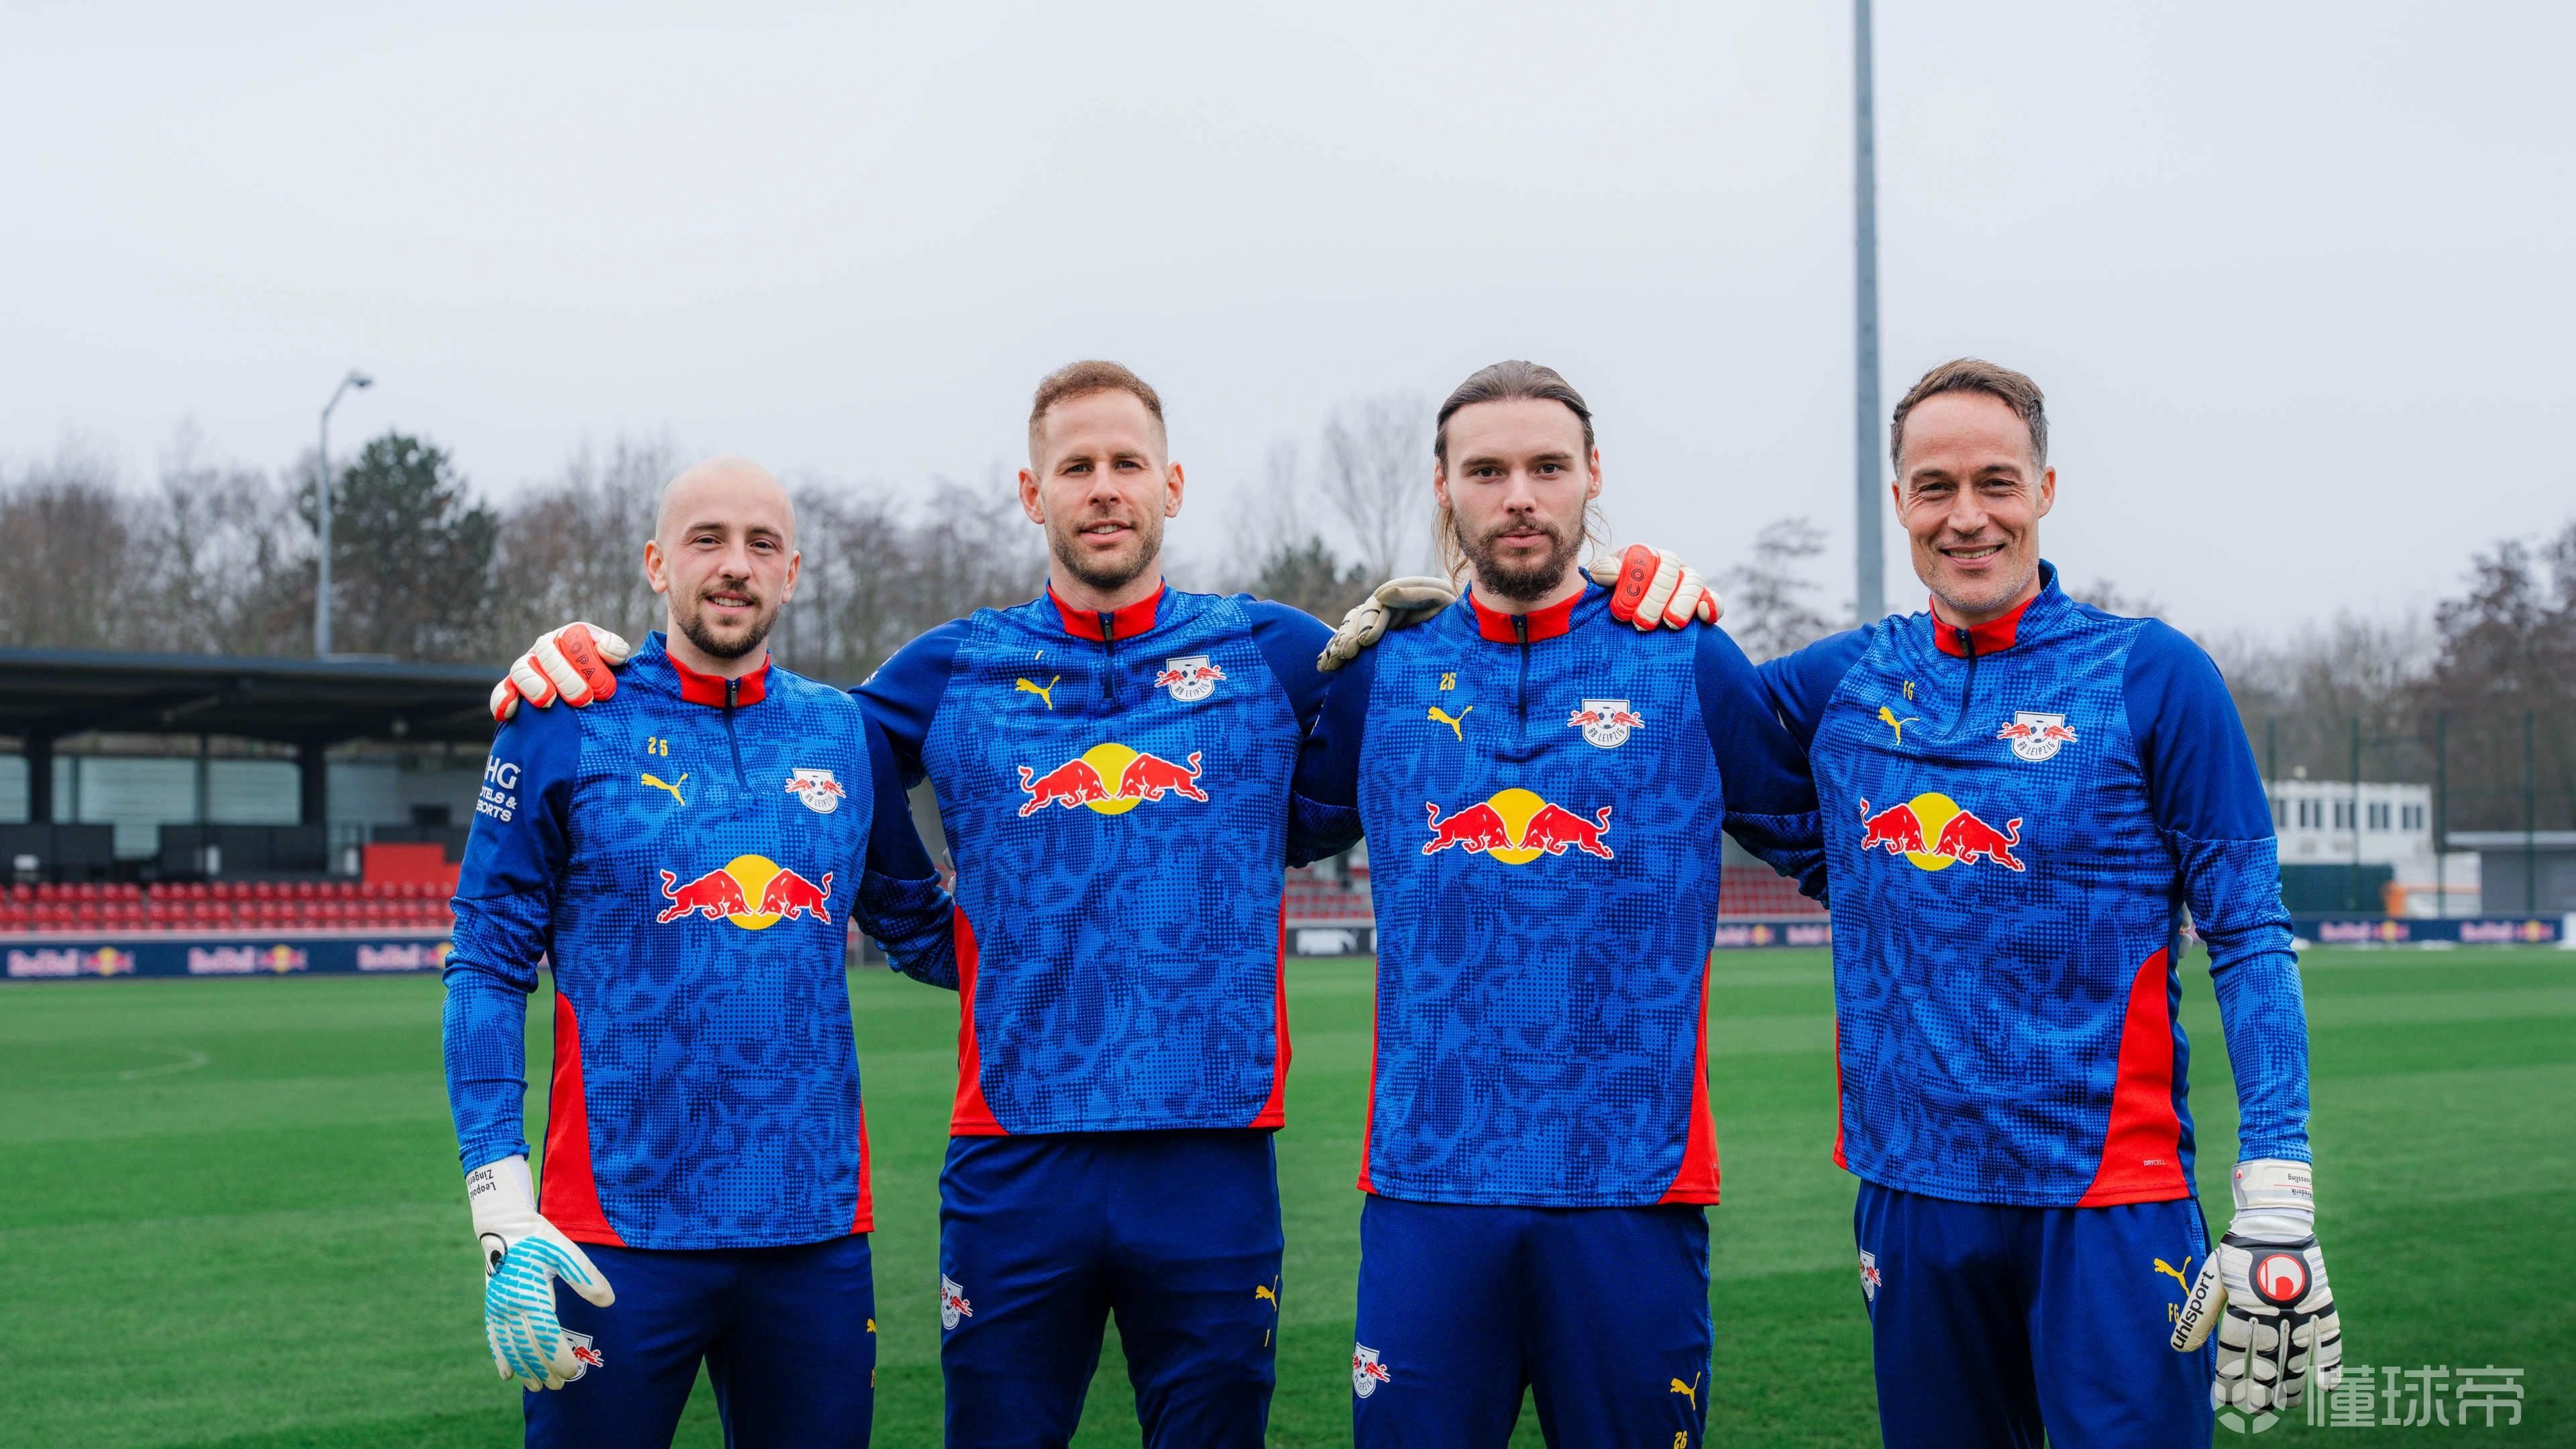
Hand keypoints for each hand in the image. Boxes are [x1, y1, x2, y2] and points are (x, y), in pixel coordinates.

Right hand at [468, 1157, 614, 1390]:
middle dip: (545, 1370)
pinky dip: (501, 1358)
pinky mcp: (491, 1307)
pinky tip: (507, 1374)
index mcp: (531, 1296)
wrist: (503, 1226)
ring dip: (524, 1370)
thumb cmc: (539, 1239)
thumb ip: (586, 1278)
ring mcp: (498, 1309)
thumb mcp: (567, 1252)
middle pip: (529, 1349)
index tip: (572, 1371)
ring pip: (510, 1349)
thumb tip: (609, 1301)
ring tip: (537, 1387)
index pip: (547, 1338)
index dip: (559, 1358)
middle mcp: (511, 1308)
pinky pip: (494, 1339)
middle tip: (560, 1386)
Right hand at [489, 624, 632, 721]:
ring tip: (548, 701)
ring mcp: (528, 668)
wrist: (591, 694)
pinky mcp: (514, 689)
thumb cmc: (603, 673)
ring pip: (521, 670)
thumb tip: (605, 649)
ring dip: (534, 685)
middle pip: (546, 653)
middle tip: (584, 700)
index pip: (572, 637)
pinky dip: (502, 700)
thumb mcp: (614, 659)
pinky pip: (502, 691)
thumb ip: (615, 649)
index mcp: (569, 636)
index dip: (585, 659)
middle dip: (565, 676)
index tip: (601, 687)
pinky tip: (508, 713)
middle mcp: (545, 649)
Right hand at [1317, 576, 1458, 671]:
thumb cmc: (1456, 615)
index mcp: (1399, 596)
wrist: (1467, 631)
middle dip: (1349, 637)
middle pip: (1358, 619)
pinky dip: (1336, 653)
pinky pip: (1351, 645)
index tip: (1365, 641)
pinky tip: (1325, 665)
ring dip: (1338, 646)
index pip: (1377, 608)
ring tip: (1330, 663)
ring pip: (1350, 632)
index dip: (1369, 623)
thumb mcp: (1439, 600)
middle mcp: (1384, 608)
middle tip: (1345, 654)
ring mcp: (1378, 625)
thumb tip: (1382, 594)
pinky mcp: (1376, 643)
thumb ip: (1413, 594)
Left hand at [1589, 544, 1719, 630]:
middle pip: (1670, 570)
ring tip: (1670, 624)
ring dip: (1682, 603)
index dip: (1634, 584)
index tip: (1620, 611)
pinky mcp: (1702, 600)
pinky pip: (1713, 599)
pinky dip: (1712, 606)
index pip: (1644, 559)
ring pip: (1693, 582)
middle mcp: (1668, 564)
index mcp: (1644, 555)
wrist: (1624, 612)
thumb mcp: (1602, 581)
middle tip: (1640, 624)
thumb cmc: (1612, 595)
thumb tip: (1613, 573)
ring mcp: (1687, 581)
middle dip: (1655, 598)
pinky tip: (1704, 616)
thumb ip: (1603, 572)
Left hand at [2172, 1158, 2340, 1417]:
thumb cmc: (2237, 1253)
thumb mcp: (2212, 1279)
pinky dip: (2332, 1360)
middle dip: (2260, 1387)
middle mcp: (2272, 1308)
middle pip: (2267, 1357)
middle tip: (2255, 1411)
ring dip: (2292, 1381)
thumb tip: (2178, 1350)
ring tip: (2286, 1404)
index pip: (2233, 1348)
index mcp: (2242, 1302)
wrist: (2274, 1221)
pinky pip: (2331, 1336)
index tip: (2223, 1398)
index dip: (2227, 1375)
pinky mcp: (2321, 1301)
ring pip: (2298, 1353)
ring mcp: (2301, 1306)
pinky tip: (2328, 1386)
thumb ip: (2198, 1314)